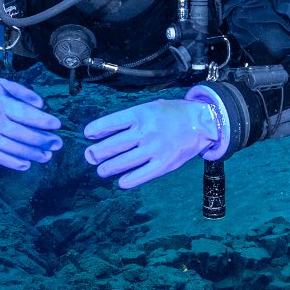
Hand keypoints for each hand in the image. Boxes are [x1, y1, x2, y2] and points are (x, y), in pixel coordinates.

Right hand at [0, 76, 62, 170]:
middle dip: (43, 140)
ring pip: (13, 148)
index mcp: (0, 103)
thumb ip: (23, 92)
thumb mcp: (2, 84)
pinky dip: (13, 163)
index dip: (43, 120)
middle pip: (22, 133)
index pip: (25, 114)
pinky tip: (27, 165)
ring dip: (32, 154)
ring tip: (47, 156)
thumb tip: (41, 104)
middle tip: (58, 144)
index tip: (57, 125)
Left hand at [82, 97, 221, 188]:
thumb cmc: (171, 114)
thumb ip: (130, 118)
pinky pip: (141, 175)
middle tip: (90, 157)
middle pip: (113, 145)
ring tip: (101, 170)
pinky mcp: (164, 164)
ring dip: (108, 168)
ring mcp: (154, 149)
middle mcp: (145, 132)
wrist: (201, 122)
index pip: (111, 123)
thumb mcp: (149, 107)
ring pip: (123, 162)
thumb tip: (105, 131)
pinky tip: (120, 182)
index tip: (87, 135)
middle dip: (97, 153)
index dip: (96, 129)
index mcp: (140, 114)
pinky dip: (128, 180)